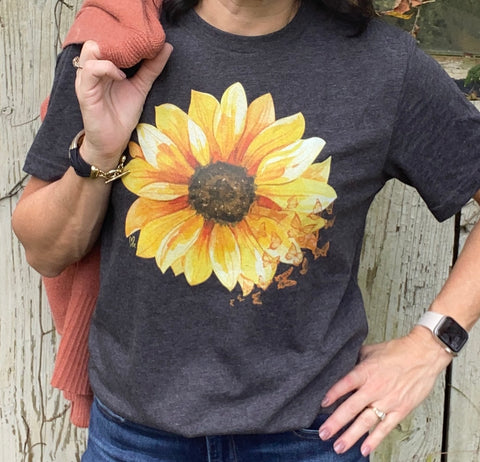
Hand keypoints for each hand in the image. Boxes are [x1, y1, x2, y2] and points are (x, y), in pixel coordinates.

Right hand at [74, 40, 172, 168]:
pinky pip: (91, 70)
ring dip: (111, 52)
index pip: (108, 38)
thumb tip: (167, 47)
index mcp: (104, 66)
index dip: (123, 35)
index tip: (143, 37)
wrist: (112, 142)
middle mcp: (93, 69)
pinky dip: (107, 68)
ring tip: (128, 64)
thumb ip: (151, 68)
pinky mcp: (85, 91)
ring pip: (91, 49)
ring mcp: (87, 79)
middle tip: (136, 46)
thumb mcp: (141, 87)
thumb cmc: (122, 115)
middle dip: (116, 40)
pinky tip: (121, 77)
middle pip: (98, 39)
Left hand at [318, 326, 451, 456]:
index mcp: (365, 372)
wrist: (423, 355)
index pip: (345, 384)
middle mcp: (374, 388)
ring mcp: (387, 401)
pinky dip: (374, 439)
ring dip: (350, 436)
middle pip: (351, 408)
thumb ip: (356, 360)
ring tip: (338, 446)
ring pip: (365, 422)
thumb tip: (342, 364)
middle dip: (335, 422)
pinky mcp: (400, 410)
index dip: (332, 394)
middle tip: (323, 433)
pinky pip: (385, 428)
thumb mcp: (371, 350)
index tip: (321, 404)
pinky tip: (364, 449)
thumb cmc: (397, 351)